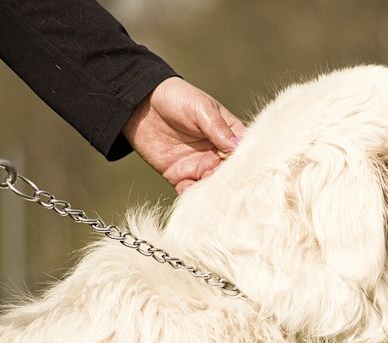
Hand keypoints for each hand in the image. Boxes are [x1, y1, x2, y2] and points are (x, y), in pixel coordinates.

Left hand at [122, 77, 245, 192]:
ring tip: (215, 200)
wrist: (139, 103)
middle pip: (231, 176)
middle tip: (233, 193)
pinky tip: (195, 200)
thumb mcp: (201, 109)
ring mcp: (200, 167)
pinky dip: (193, 199)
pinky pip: (190, 193)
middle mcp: (217, 155)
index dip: (248, 165)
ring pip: (213, 188)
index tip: (248, 174)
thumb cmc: (176, 98)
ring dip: (215, 195)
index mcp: (229, 136)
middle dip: (232, 185)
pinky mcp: (180, 177)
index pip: (244, 154)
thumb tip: (237, 147)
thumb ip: (219, 129)